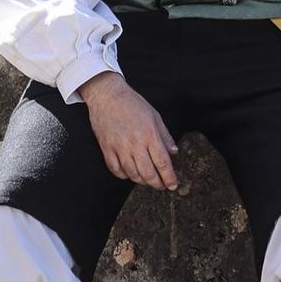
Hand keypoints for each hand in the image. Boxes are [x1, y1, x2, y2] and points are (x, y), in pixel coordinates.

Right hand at [77, 71, 179, 190]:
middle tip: (161, 186)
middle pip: (148, 173)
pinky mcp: (106, 148)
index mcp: (150, 134)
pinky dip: (124, 175)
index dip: (169, 177)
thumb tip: (174, 152)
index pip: (163, 162)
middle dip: (157, 183)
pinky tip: (130, 173)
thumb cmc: (132, 104)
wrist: (107, 95)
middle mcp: (135, 143)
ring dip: (142, 181)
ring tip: (147, 179)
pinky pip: (116, 170)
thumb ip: (165, 136)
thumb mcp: (154, 116)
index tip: (172, 185)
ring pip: (132, 174)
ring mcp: (119, 147)